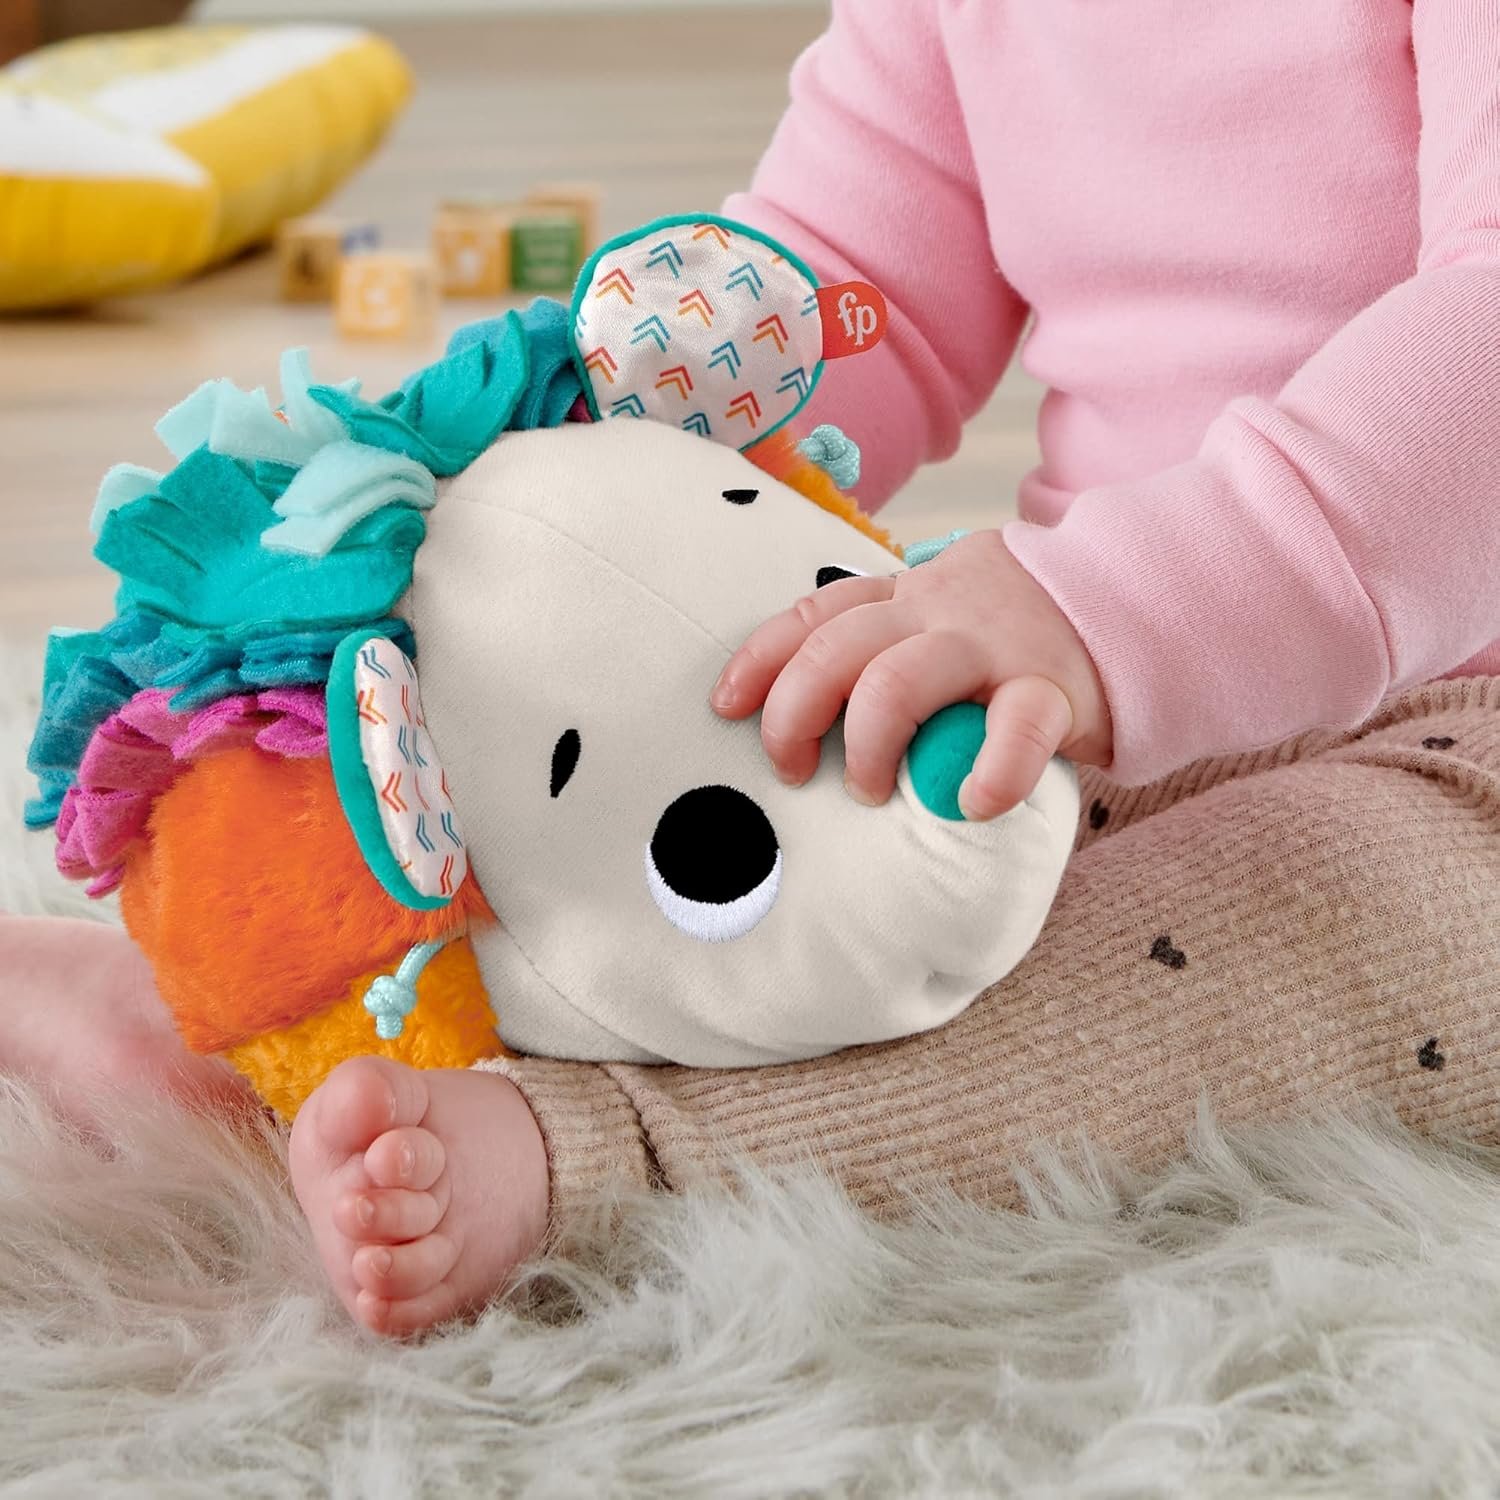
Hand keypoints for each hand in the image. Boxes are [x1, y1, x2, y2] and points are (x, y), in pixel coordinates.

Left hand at [710, 529, 1112, 817]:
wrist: (1136, 597)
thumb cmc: (1021, 630)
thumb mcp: (945, 613)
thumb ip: (891, 645)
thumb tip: (811, 716)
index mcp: (908, 594)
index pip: (815, 612)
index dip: (760, 657)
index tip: (725, 704)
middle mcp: (938, 611)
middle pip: (836, 648)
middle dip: (793, 712)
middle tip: (791, 769)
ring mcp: (993, 646)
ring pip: (897, 681)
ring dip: (865, 745)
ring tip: (869, 791)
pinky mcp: (1052, 687)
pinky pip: (1014, 728)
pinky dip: (988, 772)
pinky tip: (971, 804)